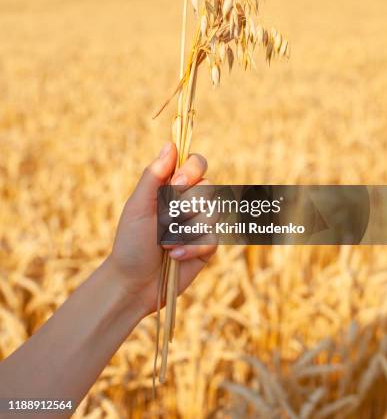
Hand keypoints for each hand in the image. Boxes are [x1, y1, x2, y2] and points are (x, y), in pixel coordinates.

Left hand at [107, 142, 216, 316]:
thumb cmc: (130, 242)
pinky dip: (191, 247)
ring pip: (213, 212)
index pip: (196, 163)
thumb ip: (154, 176)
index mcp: (171, 187)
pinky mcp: (207, 246)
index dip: (192, 170)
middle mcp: (189, 202)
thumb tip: (171, 145)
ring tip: (164, 242)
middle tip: (168, 216)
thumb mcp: (138, 206)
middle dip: (188, 202)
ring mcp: (200, 224)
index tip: (177, 183)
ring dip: (185, 228)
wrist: (134, 284)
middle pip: (209, 185)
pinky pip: (213, 238)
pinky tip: (174, 255)